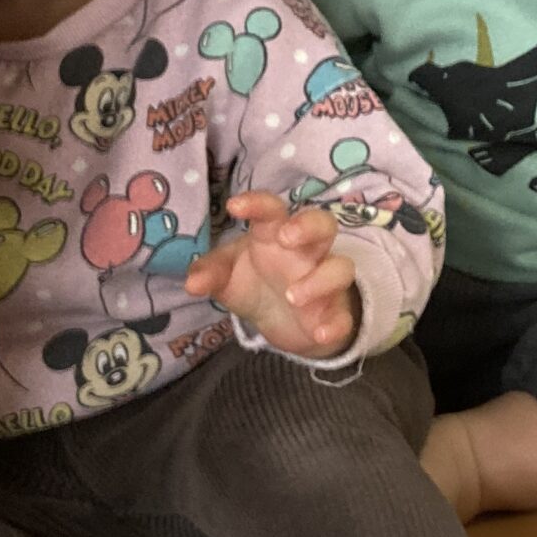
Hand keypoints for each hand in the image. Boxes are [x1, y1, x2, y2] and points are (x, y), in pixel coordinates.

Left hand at [183, 191, 360, 358]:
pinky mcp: (335, 314)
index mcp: (275, 235)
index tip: (235, 206)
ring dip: (319, 280)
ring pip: (340, 268)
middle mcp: (305, 253)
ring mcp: (324, 281)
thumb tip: (192, 284)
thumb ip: (210, 273)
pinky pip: (344, 315)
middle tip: (286, 238)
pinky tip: (319, 332)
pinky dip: (336, 323)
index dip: (257, 204)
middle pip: (323, 224)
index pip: (272, 210)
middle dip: (308, 226)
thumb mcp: (227, 277)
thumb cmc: (255, 283)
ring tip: (291, 296)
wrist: (284, 321)